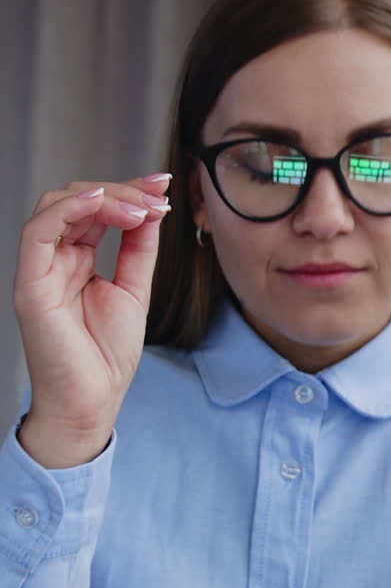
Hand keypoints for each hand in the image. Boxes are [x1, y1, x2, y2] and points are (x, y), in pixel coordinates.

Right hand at [13, 175, 170, 465]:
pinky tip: (102, 203)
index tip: (163, 186)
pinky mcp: (30, 283)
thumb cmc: (106, 356)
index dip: (128, 191)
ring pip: (57, 205)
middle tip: (157, 197)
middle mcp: (56, 258)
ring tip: (140, 208)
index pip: (96, 209)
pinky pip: (38, 230)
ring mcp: (40, 268)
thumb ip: (139, 247)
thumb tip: (152, 207)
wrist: (92, 401)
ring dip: (103, 197)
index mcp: (78, 259)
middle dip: (122, 190)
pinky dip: (68, 209)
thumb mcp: (134, 289)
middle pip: (77, 199)